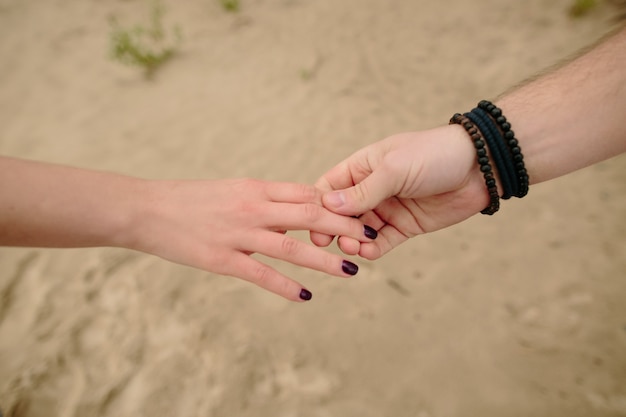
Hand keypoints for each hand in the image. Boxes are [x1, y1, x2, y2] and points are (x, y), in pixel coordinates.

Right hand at [128, 178, 375, 301]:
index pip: (308, 193)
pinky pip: (261, 274)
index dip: (339, 204)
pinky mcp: (222, 260)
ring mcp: (238, 234)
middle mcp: (253, 208)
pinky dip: (286, 286)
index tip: (362, 214)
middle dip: (345, 228)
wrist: (148, 209)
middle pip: (310, 215)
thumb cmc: (192, 199)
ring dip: (325, 260)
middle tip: (372, 239)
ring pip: (292, 247)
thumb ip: (265, 199)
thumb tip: (297, 209)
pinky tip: (306, 296)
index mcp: (257, 188)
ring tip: (352, 270)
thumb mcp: (233, 190)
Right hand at [311, 124, 489, 258]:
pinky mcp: (405, 226)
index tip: (311, 222)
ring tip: (352, 248)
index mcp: (362, 167)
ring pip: (360, 230)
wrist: (480, 167)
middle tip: (327, 242)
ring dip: (352, 240)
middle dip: (334, 228)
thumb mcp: (394, 169)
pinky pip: (382, 242)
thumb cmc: (434, 155)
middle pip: (341, 213)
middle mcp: (371, 188)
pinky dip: (372, 249)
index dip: (319, 205)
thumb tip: (329, 206)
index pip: (329, 187)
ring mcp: (388, 208)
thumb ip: (363, 190)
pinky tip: (367, 254)